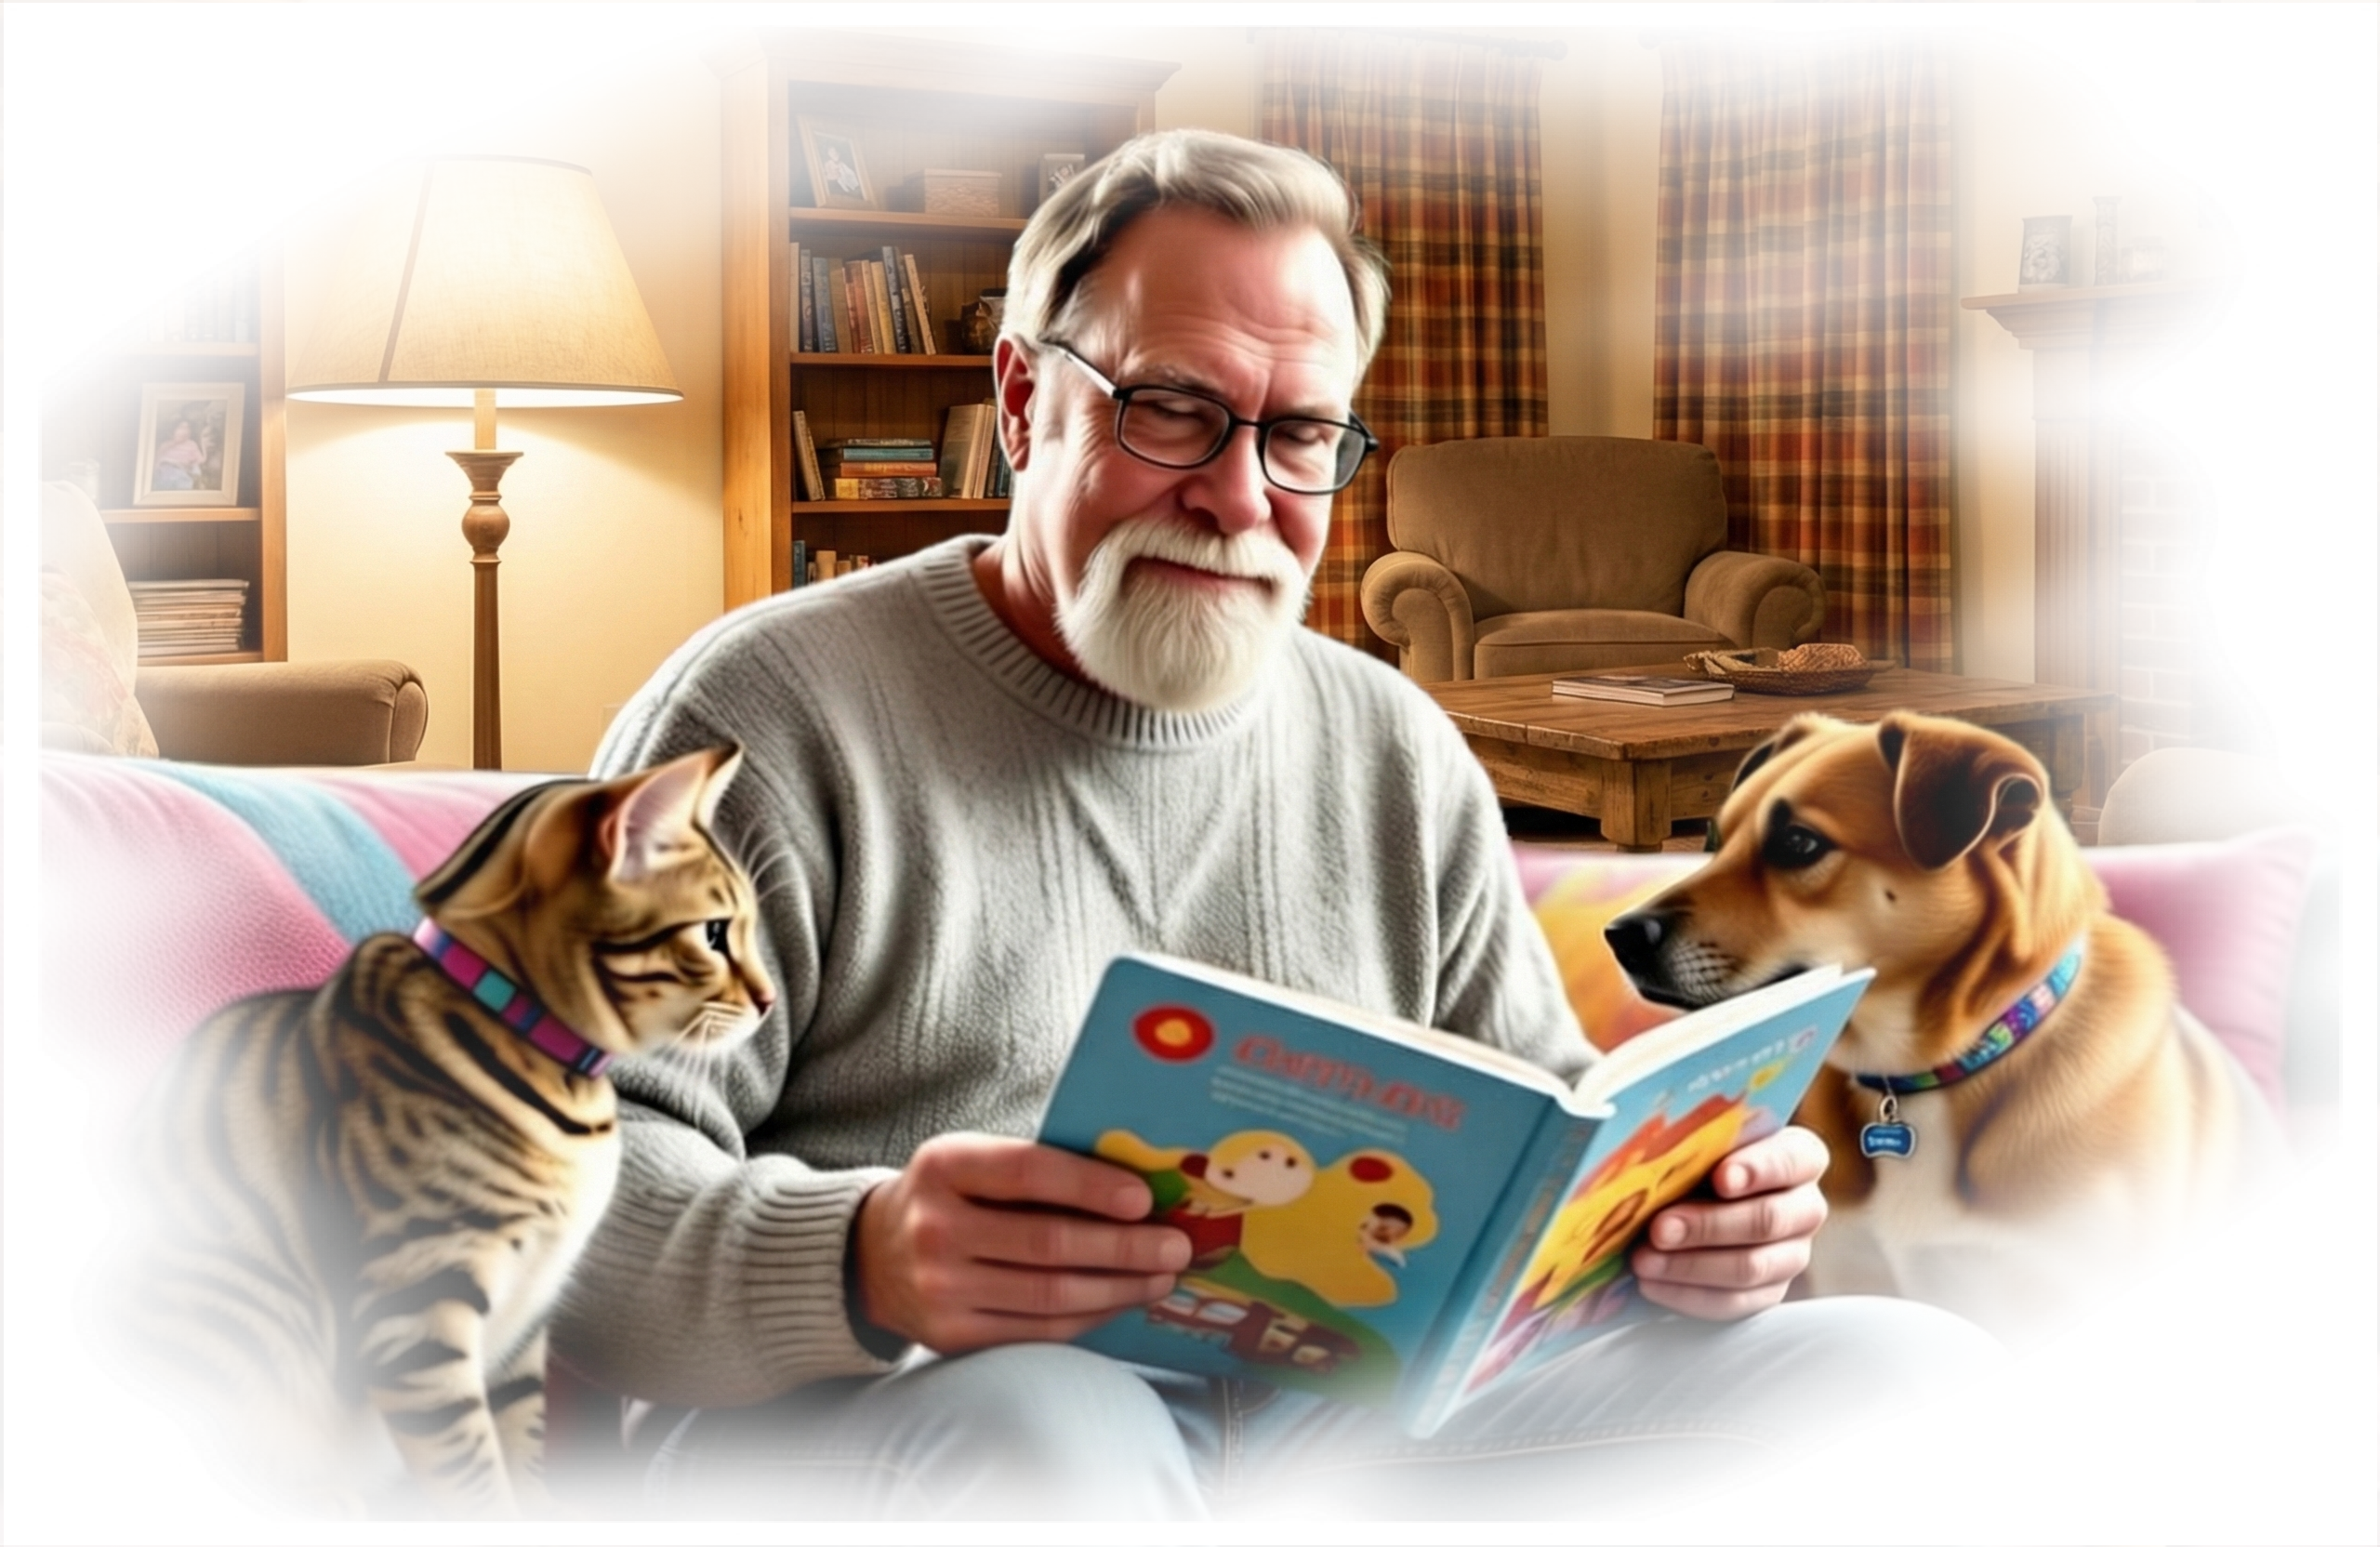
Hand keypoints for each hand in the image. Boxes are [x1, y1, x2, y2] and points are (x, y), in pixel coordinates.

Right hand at [853, 1133, 1191, 1354]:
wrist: (872, 1255)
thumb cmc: (950, 1195)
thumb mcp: (971, 1159)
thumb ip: (1034, 1166)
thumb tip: (1136, 1184)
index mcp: (944, 1167)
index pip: (1027, 1173)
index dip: (1090, 1186)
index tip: (1144, 1199)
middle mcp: (935, 1230)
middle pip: (1048, 1243)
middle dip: (1124, 1247)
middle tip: (1176, 1246)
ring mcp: (940, 1291)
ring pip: (1050, 1295)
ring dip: (1118, 1287)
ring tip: (1162, 1276)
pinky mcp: (951, 1338)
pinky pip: (1038, 1331)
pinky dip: (1089, 1317)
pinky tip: (1122, 1301)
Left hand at [1631, 1125, 1827, 1320]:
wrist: (1704, 1195)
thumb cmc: (1704, 1157)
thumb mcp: (1704, 1140)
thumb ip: (1696, 1145)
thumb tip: (1659, 1159)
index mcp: (1800, 1157)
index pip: (1789, 1160)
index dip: (1757, 1170)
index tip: (1720, 1178)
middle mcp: (1805, 1207)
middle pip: (1766, 1220)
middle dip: (1707, 1226)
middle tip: (1659, 1228)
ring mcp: (1793, 1254)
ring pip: (1750, 1268)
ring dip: (1690, 1266)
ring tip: (1643, 1260)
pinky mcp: (1769, 1291)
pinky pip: (1733, 1302)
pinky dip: (1688, 1295)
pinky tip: (1652, 1284)